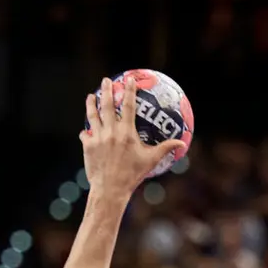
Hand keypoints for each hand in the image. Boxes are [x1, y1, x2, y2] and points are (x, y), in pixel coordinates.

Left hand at [81, 77, 186, 193]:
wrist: (110, 189)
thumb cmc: (133, 175)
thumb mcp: (151, 160)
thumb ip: (165, 148)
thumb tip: (182, 143)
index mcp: (126, 133)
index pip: (128, 106)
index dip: (129, 91)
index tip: (129, 79)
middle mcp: (110, 132)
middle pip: (106, 105)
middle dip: (106, 90)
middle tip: (106, 81)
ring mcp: (97, 138)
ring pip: (92, 116)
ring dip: (91, 104)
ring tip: (90, 96)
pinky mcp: (87, 146)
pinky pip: (85, 134)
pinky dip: (86, 131)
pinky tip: (85, 129)